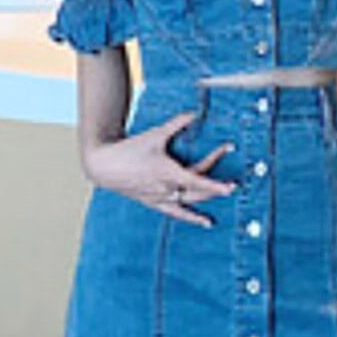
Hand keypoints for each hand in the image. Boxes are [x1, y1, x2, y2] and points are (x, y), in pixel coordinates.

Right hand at [83, 109, 237, 227]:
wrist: (103, 165)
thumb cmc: (129, 149)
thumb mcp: (155, 135)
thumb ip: (176, 124)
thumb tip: (194, 113)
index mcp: (168, 172)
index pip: (197, 180)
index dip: (215, 185)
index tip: (230, 187)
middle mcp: (166, 188)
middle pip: (197, 191)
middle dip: (216, 188)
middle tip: (233, 185)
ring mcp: (160, 197)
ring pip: (189, 202)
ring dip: (206, 202)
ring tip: (222, 201)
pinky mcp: (154, 202)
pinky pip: (176, 213)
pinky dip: (191, 217)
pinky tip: (205, 222)